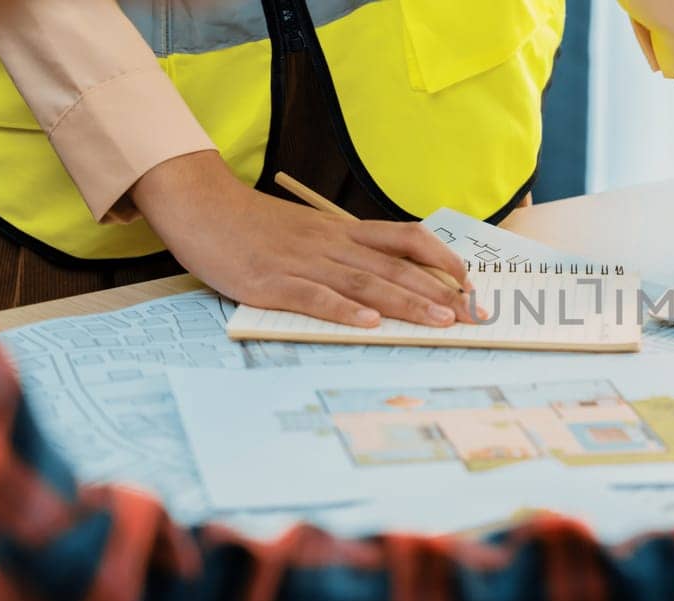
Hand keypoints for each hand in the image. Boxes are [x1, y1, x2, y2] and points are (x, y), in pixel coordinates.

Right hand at [132, 151, 474, 327]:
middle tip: (474, 314)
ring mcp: (302, 262)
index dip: (443, 260)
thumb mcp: (309, 231)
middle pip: (396, 267)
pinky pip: (314, 297)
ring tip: (440, 321)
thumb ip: (344, 250)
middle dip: (441, 293)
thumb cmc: (254, 225)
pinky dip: (344, 310)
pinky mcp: (271, 282)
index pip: (407, 240)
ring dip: (406, 303)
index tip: (471, 281)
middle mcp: (331, 244)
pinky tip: (369, 323)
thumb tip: (386, 276)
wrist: (199, 204)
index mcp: (343, 231)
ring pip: (365, 282)